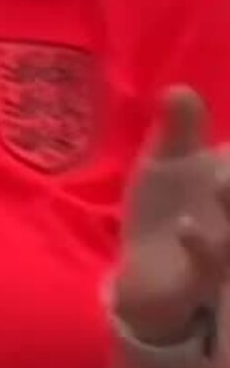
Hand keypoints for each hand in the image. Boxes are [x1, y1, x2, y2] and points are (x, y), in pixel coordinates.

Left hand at [112, 87, 229, 345]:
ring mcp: (227, 250)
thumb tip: (178, 89)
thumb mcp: (166, 166)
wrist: (145, 277)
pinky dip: (201, 245)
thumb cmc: (164, 213)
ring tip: (221, 181)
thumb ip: (178, 130)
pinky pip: (209, 265)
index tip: (225, 145)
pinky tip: (185, 226)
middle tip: (224, 164)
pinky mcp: (202, 278)